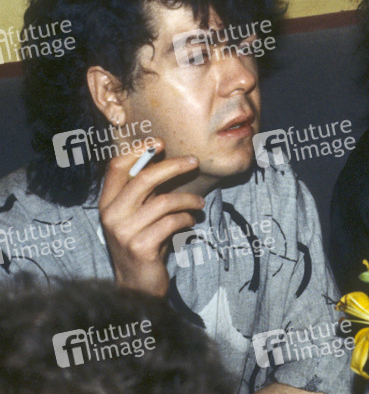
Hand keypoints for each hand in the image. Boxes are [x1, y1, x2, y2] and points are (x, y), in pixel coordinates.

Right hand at [98, 139, 204, 296]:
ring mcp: (124, 232)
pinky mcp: (141, 247)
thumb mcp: (138, 215)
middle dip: (173, 166)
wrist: (137, 286)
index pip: (116, 167)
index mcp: (107, 203)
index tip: (160, 142)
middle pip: (144, 179)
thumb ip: (145, 192)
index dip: (138, 151)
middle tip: (194, 161)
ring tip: (199, 203)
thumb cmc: (143, 243)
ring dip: (188, 199)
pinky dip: (187, 218)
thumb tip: (167, 159)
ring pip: (163, 201)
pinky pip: (171, 222)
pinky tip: (192, 221)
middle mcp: (111, 215)